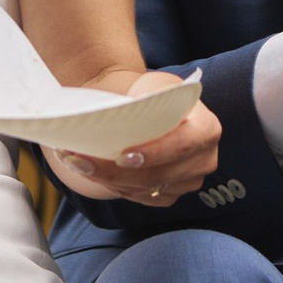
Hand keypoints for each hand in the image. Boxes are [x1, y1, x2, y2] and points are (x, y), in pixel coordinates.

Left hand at [50, 90, 221, 211]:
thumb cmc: (154, 95)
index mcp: (206, 128)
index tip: (122, 156)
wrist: (155, 112)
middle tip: (78, 160)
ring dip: (107, 180)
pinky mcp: (172, 195)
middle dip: (115, 171)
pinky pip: (140, 197)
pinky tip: (91, 173)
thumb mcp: (154, 84)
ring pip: (144, 189)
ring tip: (75, 164)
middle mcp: (203, 159)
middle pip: (158, 175)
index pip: (182, 145)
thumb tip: (124, 111)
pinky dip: (114, 187)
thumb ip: (146, 96)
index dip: (154, 154)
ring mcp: (189, 182)